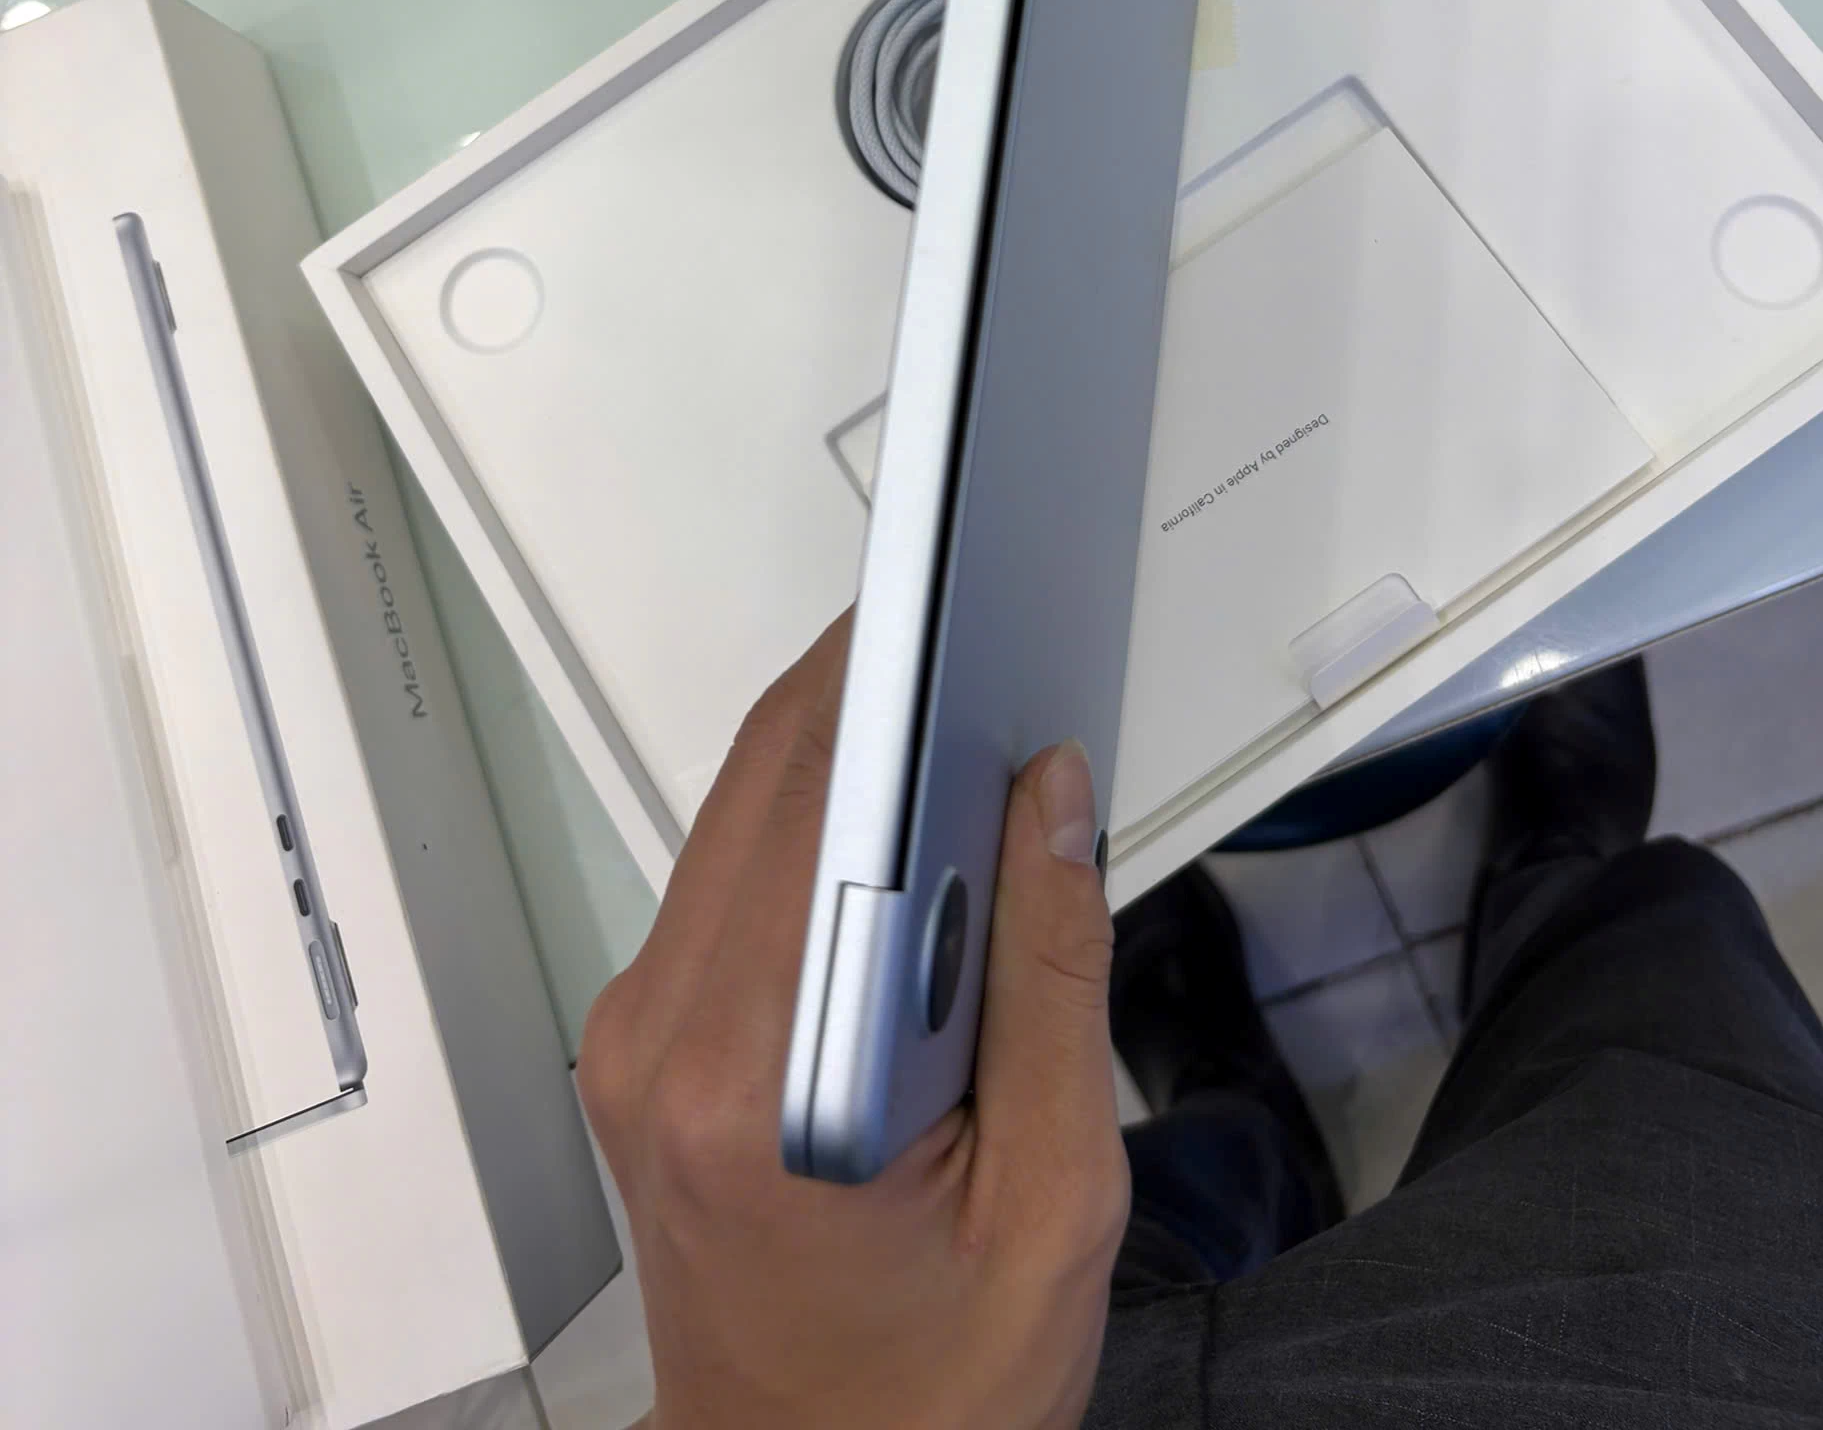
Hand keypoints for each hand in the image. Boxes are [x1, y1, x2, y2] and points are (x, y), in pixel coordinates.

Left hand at [579, 615, 1129, 1429]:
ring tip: (973, 738)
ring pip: (745, 819)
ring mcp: (636, 1035)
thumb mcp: (1056, 1199)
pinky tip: (911, 838)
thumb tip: (1048, 794)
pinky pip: (733, 878)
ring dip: (854, 762)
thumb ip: (1054, 980)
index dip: (888, 687)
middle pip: (767, 787)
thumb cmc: (934, 1390)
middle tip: (995, 644)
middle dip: (884, 699)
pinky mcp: (644, 1038)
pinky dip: (821, 832)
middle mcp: (660, 1041)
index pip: (813, 808)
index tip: (959, 602)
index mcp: (753, 1086)